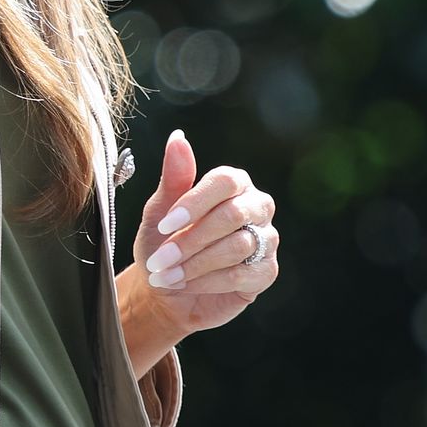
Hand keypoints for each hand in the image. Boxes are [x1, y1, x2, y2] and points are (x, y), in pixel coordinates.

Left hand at [127, 130, 279, 341]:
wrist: (166, 289)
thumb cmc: (163, 242)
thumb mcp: (159, 211)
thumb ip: (173, 177)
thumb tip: (177, 137)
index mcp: (233, 184)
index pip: (225, 182)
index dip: (194, 204)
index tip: (163, 226)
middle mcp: (256, 206)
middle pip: (233, 215)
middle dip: (190, 240)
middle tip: (160, 258)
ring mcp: (266, 239)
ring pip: (237, 246)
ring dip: (195, 263)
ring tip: (166, 274)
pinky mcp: (266, 272)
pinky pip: (241, 275)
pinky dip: (207, 281)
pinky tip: (184, 284)